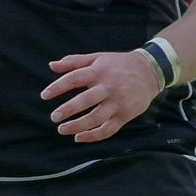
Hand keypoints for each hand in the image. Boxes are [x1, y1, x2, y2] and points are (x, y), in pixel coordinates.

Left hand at [42, 51, 161, 141]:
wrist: (151, 71)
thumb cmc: (119, 64)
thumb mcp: (97, 57)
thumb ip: (74, 62)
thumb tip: (51, 65)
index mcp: (99, 71)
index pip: (74, 78)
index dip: (58, 87)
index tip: (44, 95)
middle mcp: (108, 87)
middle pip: (86, 100)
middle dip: (68, 110)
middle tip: (54, 117)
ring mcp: (118, 103)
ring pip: (96, 118)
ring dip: (78, 126)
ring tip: (62, 129)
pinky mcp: (125, 115)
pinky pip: (108, 129)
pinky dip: (93, 136)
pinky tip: (79, 137)